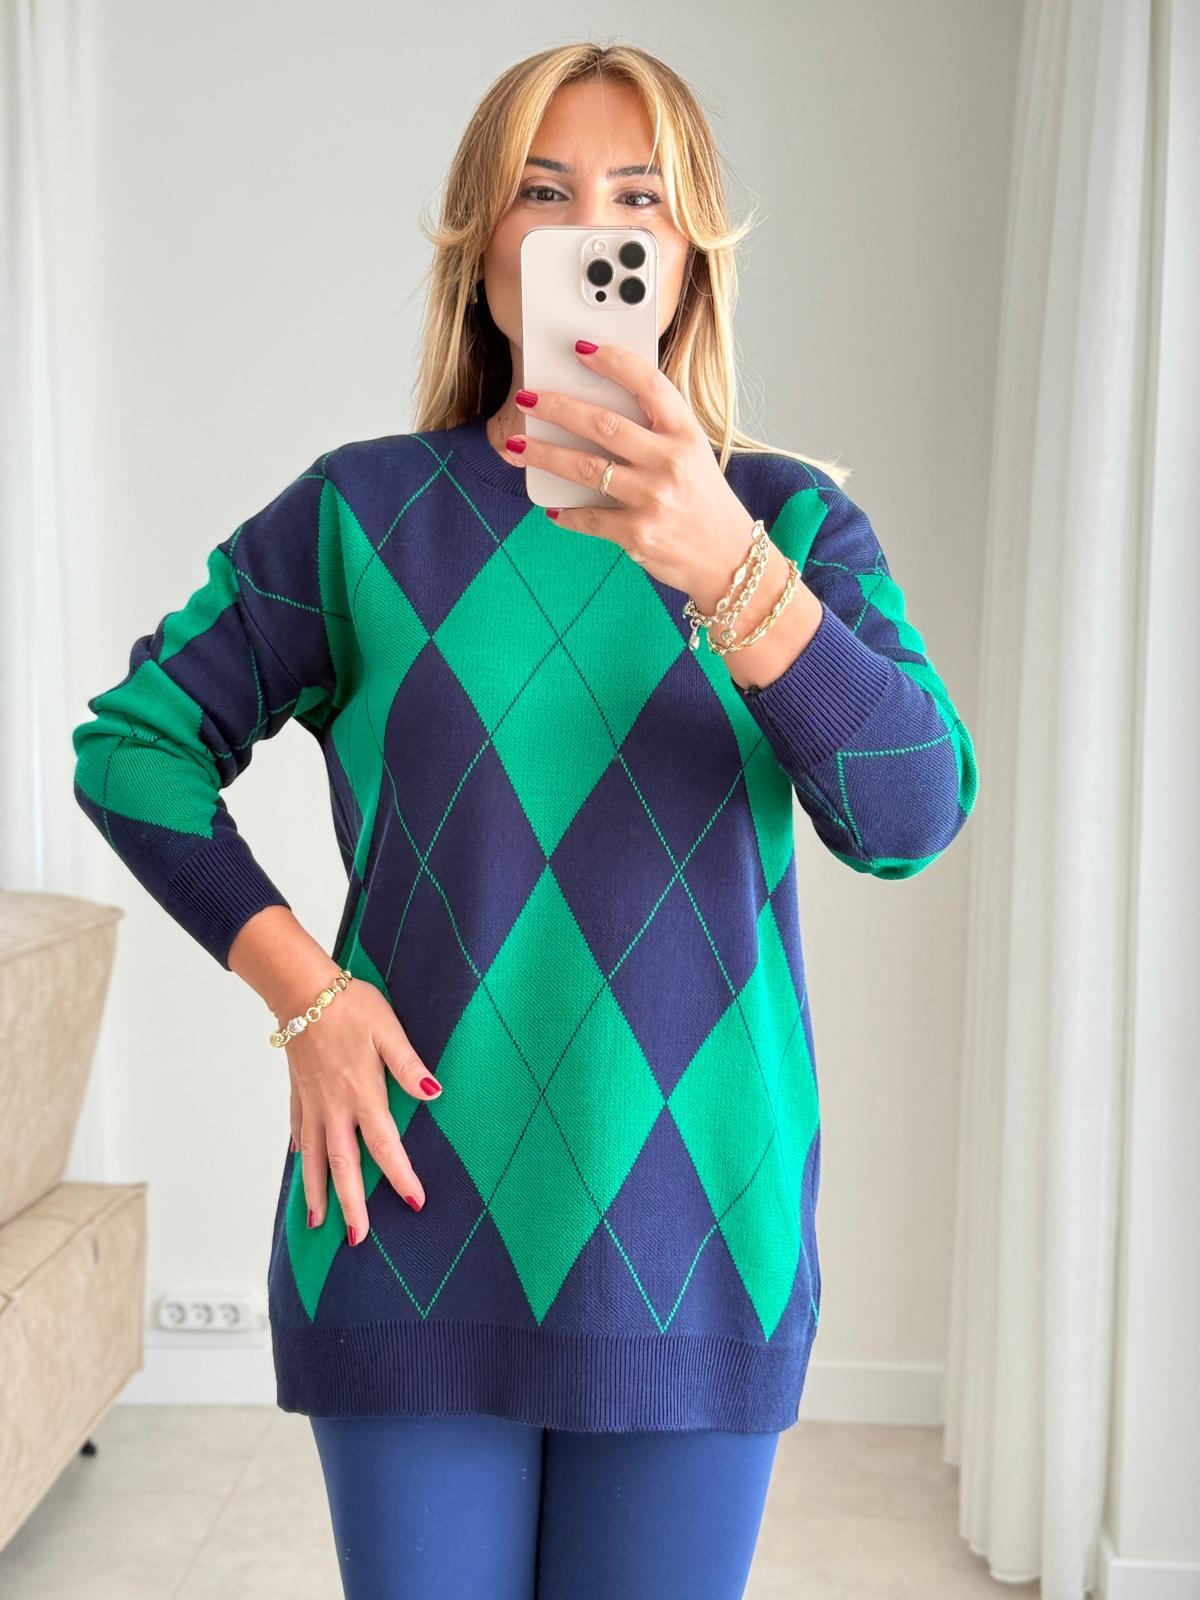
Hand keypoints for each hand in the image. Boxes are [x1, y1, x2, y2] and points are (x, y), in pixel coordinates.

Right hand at [283, 977, 442, 1242]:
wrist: (301, 990)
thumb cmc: (349, 1005)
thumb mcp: (388, 1029)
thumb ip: (408, 1064)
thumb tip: (434, 1092)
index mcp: (361, 1094)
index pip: (384, 1145)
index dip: (400, 1176)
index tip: (413, 1202)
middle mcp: (334, 1106)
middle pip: (343, 1165)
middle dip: (350, 1204)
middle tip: (357, 1238)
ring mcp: (312, 1103)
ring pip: (313, 1157)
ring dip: (316, 1192)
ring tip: (317, 1222)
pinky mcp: (298, 1092)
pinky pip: (298, 1132)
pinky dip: (300, 1154)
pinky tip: (301, 1166)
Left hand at [507, 342, 757, 603]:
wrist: (730, 560)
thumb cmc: (706, 503)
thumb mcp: (694, 456)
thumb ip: (657, 434)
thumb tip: (597, 414)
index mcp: (686, 434)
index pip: (648, 385)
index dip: (613, 362)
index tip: (581, 348)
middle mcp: (669, 462)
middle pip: (603, 424)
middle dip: (557, 407)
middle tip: (527, 398)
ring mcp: (652, 498)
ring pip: (585, 468)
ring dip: (543, 454)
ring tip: (515, 444)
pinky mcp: (637, 533)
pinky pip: (588, 517)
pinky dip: (566, 512)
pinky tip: (552, 507)